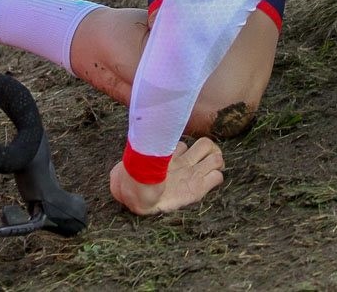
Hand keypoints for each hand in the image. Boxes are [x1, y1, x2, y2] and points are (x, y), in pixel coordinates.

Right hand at [109, 137, 224, 214]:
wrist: (136, 191)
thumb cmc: (130, 182)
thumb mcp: (129, 172)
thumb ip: (133, 168)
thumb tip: (119, 171)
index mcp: (168, 156)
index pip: (184, 144)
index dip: (186, 150)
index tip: (186, 157)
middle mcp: (183, 161)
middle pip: (206, 144)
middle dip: (210, 151)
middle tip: (208, 160)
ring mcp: (192, 173)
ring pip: (216, 157)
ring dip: (217, 162)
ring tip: (212, 168)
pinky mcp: (198, 188)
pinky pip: (217, 177)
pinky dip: (216, 178)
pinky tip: (210, 182)